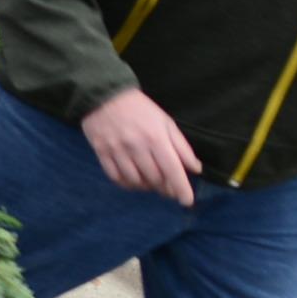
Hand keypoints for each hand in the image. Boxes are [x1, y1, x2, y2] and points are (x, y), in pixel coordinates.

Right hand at [79, 88, 204, 202]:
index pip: (172, 169)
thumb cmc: (140, 109)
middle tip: (168, 187)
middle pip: (155, 179)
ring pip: (136, 181)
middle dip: (164, 187)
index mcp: (156, 138)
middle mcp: (137, 146)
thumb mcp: (166, 122)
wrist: (104, 95)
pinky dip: (127, 184)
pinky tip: (133, 180)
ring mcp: (118, 151)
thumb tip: (195, 169)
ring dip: (146, 186)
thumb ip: (181, 146)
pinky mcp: (102, 153)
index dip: (181, 188)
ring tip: (151, 181)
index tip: (187, 201)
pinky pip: (116, 177)